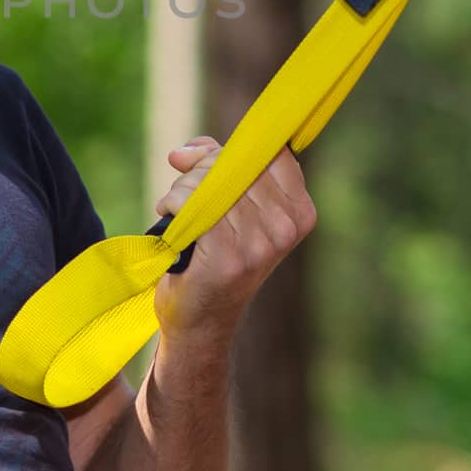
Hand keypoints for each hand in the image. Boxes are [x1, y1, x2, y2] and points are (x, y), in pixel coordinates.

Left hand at [151, 137, 314, 342]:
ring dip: (181, 190)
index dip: (232, 152)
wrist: (203, 319)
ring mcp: (259, 244)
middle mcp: (285, 227)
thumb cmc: (215, 256)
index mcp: (299, 211)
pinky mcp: (228, 258)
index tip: (211, 168)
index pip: (269, 152)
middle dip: (199, 169)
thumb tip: (183, 153)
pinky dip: (172, 204)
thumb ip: (215, 165)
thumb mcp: (230, 206)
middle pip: (235, 163)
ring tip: (180, 213)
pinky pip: (193, 204)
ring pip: (208, 181)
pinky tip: (171, 219)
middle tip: (186, 195)